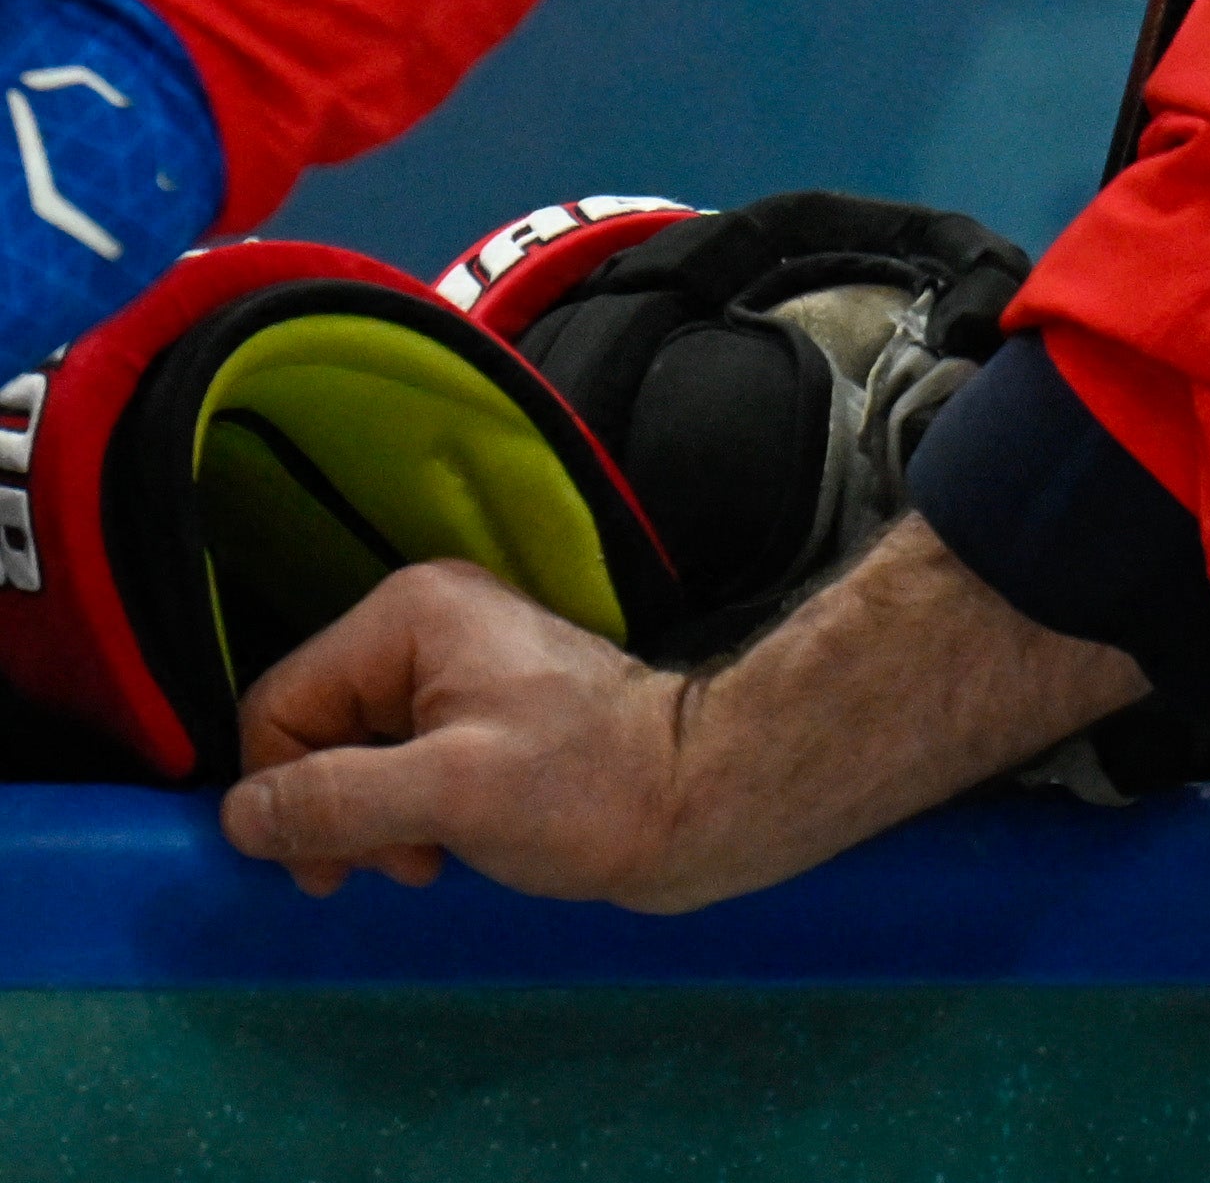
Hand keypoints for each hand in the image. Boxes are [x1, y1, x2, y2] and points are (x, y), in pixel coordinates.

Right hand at [220, 561, 710, 905]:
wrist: (700, 799)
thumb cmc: (586, 790)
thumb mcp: (450, 795)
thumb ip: (336, 800)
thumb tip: (238, 815)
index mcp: (409, 615)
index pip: (278, 707)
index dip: (285, 794)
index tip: (333, 865)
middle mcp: (423, 624)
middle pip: (311, 734)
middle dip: (334, 814)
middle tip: (391, 865)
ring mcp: (452, 667)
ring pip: (346, 759)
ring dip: (367, 825)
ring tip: (421, 860)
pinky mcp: (476, 712)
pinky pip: (391, 766)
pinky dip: (400, 818)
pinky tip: (437, 850)